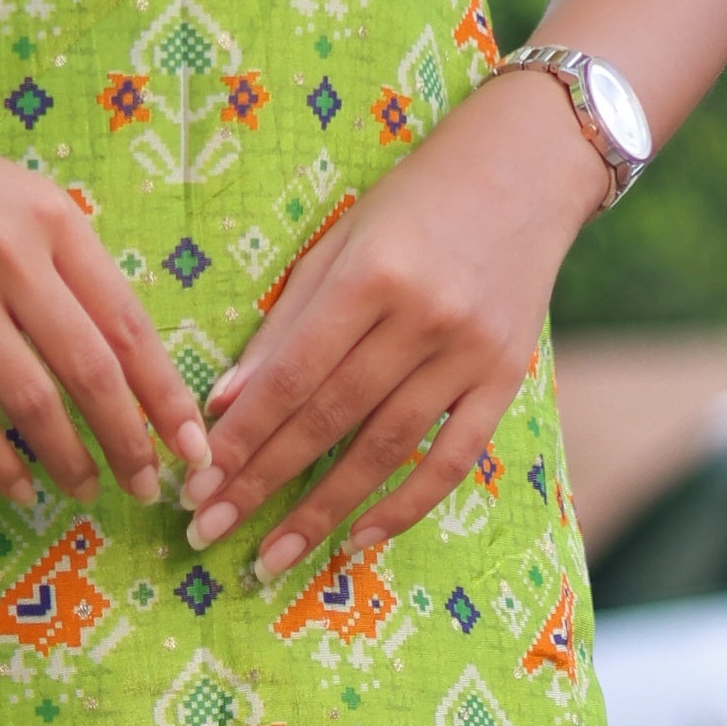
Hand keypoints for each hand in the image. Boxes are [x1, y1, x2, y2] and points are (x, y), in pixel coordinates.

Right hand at [0, 53, 213, 514]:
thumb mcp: (4, 194)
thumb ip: (57, 257)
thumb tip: (114, 344)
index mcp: (52, 217)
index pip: (129, 321)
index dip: (167, 392)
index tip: (192, 443)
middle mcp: (13, 250)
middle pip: (93, 368)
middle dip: (131, 440)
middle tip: (148, 488)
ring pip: (33, 397)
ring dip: (68, 458)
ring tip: (86, 493)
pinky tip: (15, 489)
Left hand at [189, 70, 608, 582]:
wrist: (529, 167)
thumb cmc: (418, 197)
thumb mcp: (342, 237)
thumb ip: (287, 320)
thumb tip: (227, 403)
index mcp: (371, 273)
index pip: (290, 375)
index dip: (240, 437)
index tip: (197, 485)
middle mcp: (422, 317)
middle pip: (328, 419)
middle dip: (261, 483)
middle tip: (209, 532)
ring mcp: (469, 352)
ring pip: (384, 449)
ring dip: (322, 512)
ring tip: (272, 558)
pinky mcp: (507, 377)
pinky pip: (453, 459)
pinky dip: (405, 506)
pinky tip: (357, 540)